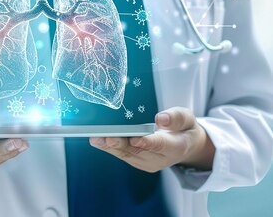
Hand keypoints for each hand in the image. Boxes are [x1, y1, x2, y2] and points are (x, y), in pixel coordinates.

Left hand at [89, 107, 215, 172]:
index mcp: (176, 147)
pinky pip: (123, 155)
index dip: (146, 142)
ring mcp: (148, 162)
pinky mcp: (138, 162)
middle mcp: (161, 158)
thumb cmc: (183, 129)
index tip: (134, 138)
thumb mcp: (187, 118)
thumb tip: (161, 119)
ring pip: (127, 154)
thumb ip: (175, 118)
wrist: (185, 145)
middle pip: (138, 151)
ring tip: (95, 138)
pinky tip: (98, 140)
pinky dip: (110, 147)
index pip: (160, 145)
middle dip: (120, 144)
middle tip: (106, 137)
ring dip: (110, 146)